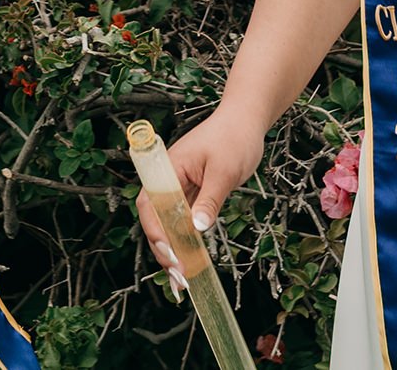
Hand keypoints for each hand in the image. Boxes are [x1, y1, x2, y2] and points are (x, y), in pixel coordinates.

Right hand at [134, 108, 264, 282]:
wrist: (246, 119)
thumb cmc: (234, 137)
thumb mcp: (224, 171)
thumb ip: (210, 200)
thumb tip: (197, 229)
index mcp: (168, 168)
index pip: (150, 204)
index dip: (156, 231)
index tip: (170, 253)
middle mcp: (169, 179)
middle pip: (156, 218)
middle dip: (164, 248)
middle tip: (178, 275)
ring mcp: (181, 186)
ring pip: (170, 222)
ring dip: (175, 248)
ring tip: (183, 276)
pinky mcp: (194, 192)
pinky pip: (185, 219)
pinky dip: (187, 238)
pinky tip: (193, 258)